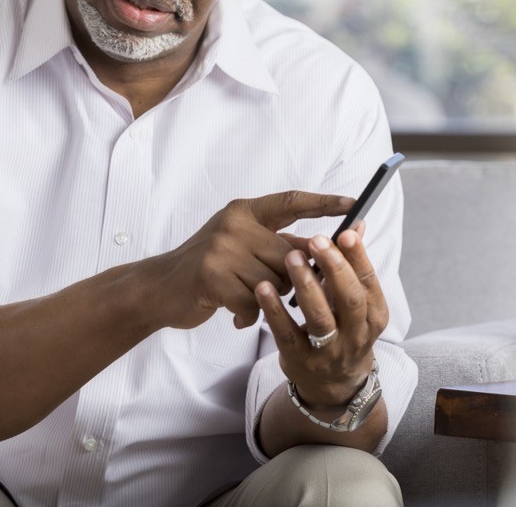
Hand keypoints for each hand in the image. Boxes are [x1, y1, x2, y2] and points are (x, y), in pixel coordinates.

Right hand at [152, 191, 354, 331]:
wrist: (161, 288)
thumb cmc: (210, 267)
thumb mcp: (243, 244)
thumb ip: (279, 243)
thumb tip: (328, 247)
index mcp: (244, 211)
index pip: (291, 202)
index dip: (324, 202)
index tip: (354, 204)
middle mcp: (233, 224)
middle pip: (289, 254)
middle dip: (290, 277)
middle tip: (274, 288)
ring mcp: (221, 249)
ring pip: (275, 280)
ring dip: (267, 298)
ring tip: (245, 297)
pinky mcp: (212, 277)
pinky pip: (254, 302)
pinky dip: (248, 314)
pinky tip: (233, 312)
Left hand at [255, 221, 388, 410]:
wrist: (332, 384)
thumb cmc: (343, 329)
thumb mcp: (355, 302)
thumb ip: (353, 265)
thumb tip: (357, 224)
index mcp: (374, 315)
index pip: (369, 283)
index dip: (358, 257)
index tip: (346, 232)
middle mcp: (356, 336)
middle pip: (349, 300)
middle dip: (334, 268)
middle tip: (315, 240)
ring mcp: (329, 352)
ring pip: (320, 319)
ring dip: (305, 286)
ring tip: (290, 258)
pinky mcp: (301, 361)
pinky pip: (287, 335)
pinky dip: (275, 311)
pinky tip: (262, 288)